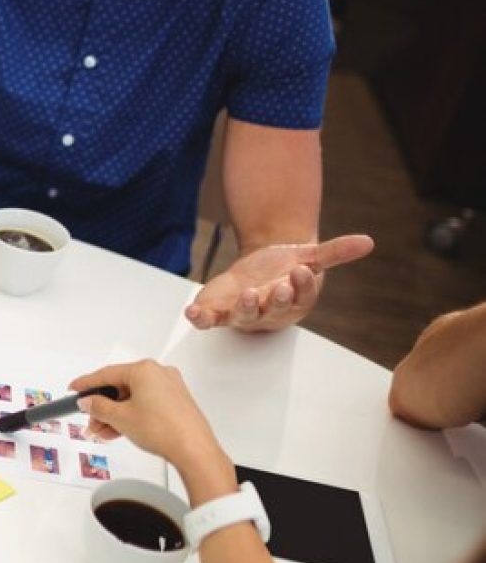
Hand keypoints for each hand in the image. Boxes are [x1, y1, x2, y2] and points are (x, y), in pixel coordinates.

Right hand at [69, 360, 224, 469]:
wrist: (193, 449)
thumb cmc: (163, 429)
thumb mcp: (120, 418)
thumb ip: (99, 407)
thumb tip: (89, 402)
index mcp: (144, 370)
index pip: (107, 374)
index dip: (87, 384)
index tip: (75, 389)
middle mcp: (158, 374)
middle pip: (120, 387)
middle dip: (102, 407)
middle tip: (90, 420)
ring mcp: (169, 388)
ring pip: (133, 398)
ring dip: (115, 414)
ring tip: (102, 431)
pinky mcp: (175, 402)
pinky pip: (145, 404)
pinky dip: (131, 415)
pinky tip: (119, 430)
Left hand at [186, 235, 373, 331]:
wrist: (257, 271)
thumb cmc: (285, 269)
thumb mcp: (310, 257)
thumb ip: (335, 252)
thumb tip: (369, 241)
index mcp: (293, 301)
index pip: (301, 296)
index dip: (302, 285)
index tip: (302, 270)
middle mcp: (268, 311)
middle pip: (273, 309)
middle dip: (276, 299)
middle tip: (278, 287)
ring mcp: (241, 313)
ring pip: (244, 315)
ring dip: (245, 307)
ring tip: (247, 294)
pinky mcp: (217, 312)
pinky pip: (208, 320)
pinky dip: (200, 318)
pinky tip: (193, 312)